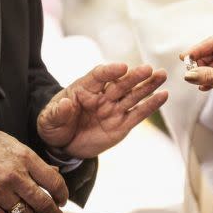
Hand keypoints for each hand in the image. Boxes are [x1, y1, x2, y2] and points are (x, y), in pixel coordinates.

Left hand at [37, 63, 167, 158]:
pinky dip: (151, 105)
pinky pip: (138, 114)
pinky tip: (163, 96)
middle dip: (134, 76)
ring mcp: (113, 109)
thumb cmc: (54, 125)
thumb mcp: (49, 119)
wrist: (62, 144)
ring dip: (148, 85)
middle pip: (120, 83)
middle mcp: (102, 96)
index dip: (110, 71)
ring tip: (161, 75)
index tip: (121, 68)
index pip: (98, 76)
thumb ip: (57, 112)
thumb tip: (65, 104)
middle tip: (148, 69)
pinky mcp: (122, 124)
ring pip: (133, 95)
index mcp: (83, 88)